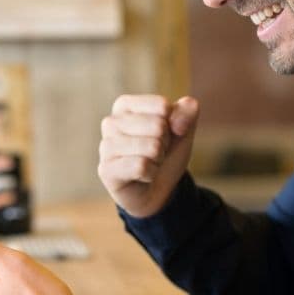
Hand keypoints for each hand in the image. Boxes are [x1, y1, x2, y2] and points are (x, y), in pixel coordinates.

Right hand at [97, 94, 199, 217]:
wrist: (157, 189)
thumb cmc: (165, 153)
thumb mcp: (182, 129)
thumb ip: (187, 112)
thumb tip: (179, 121)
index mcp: (125, 105)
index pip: (162, 106)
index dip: (172, 123)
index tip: (162, 135)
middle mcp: (110, 122)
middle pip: (158, 126)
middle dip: (165, 143)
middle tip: (155, 153)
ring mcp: (106, 147)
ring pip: (151, 147)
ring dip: (158, 159)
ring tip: (149, 163)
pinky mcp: (106, 170)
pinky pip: (141, 166)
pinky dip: (151, 173)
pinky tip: (142, 176)